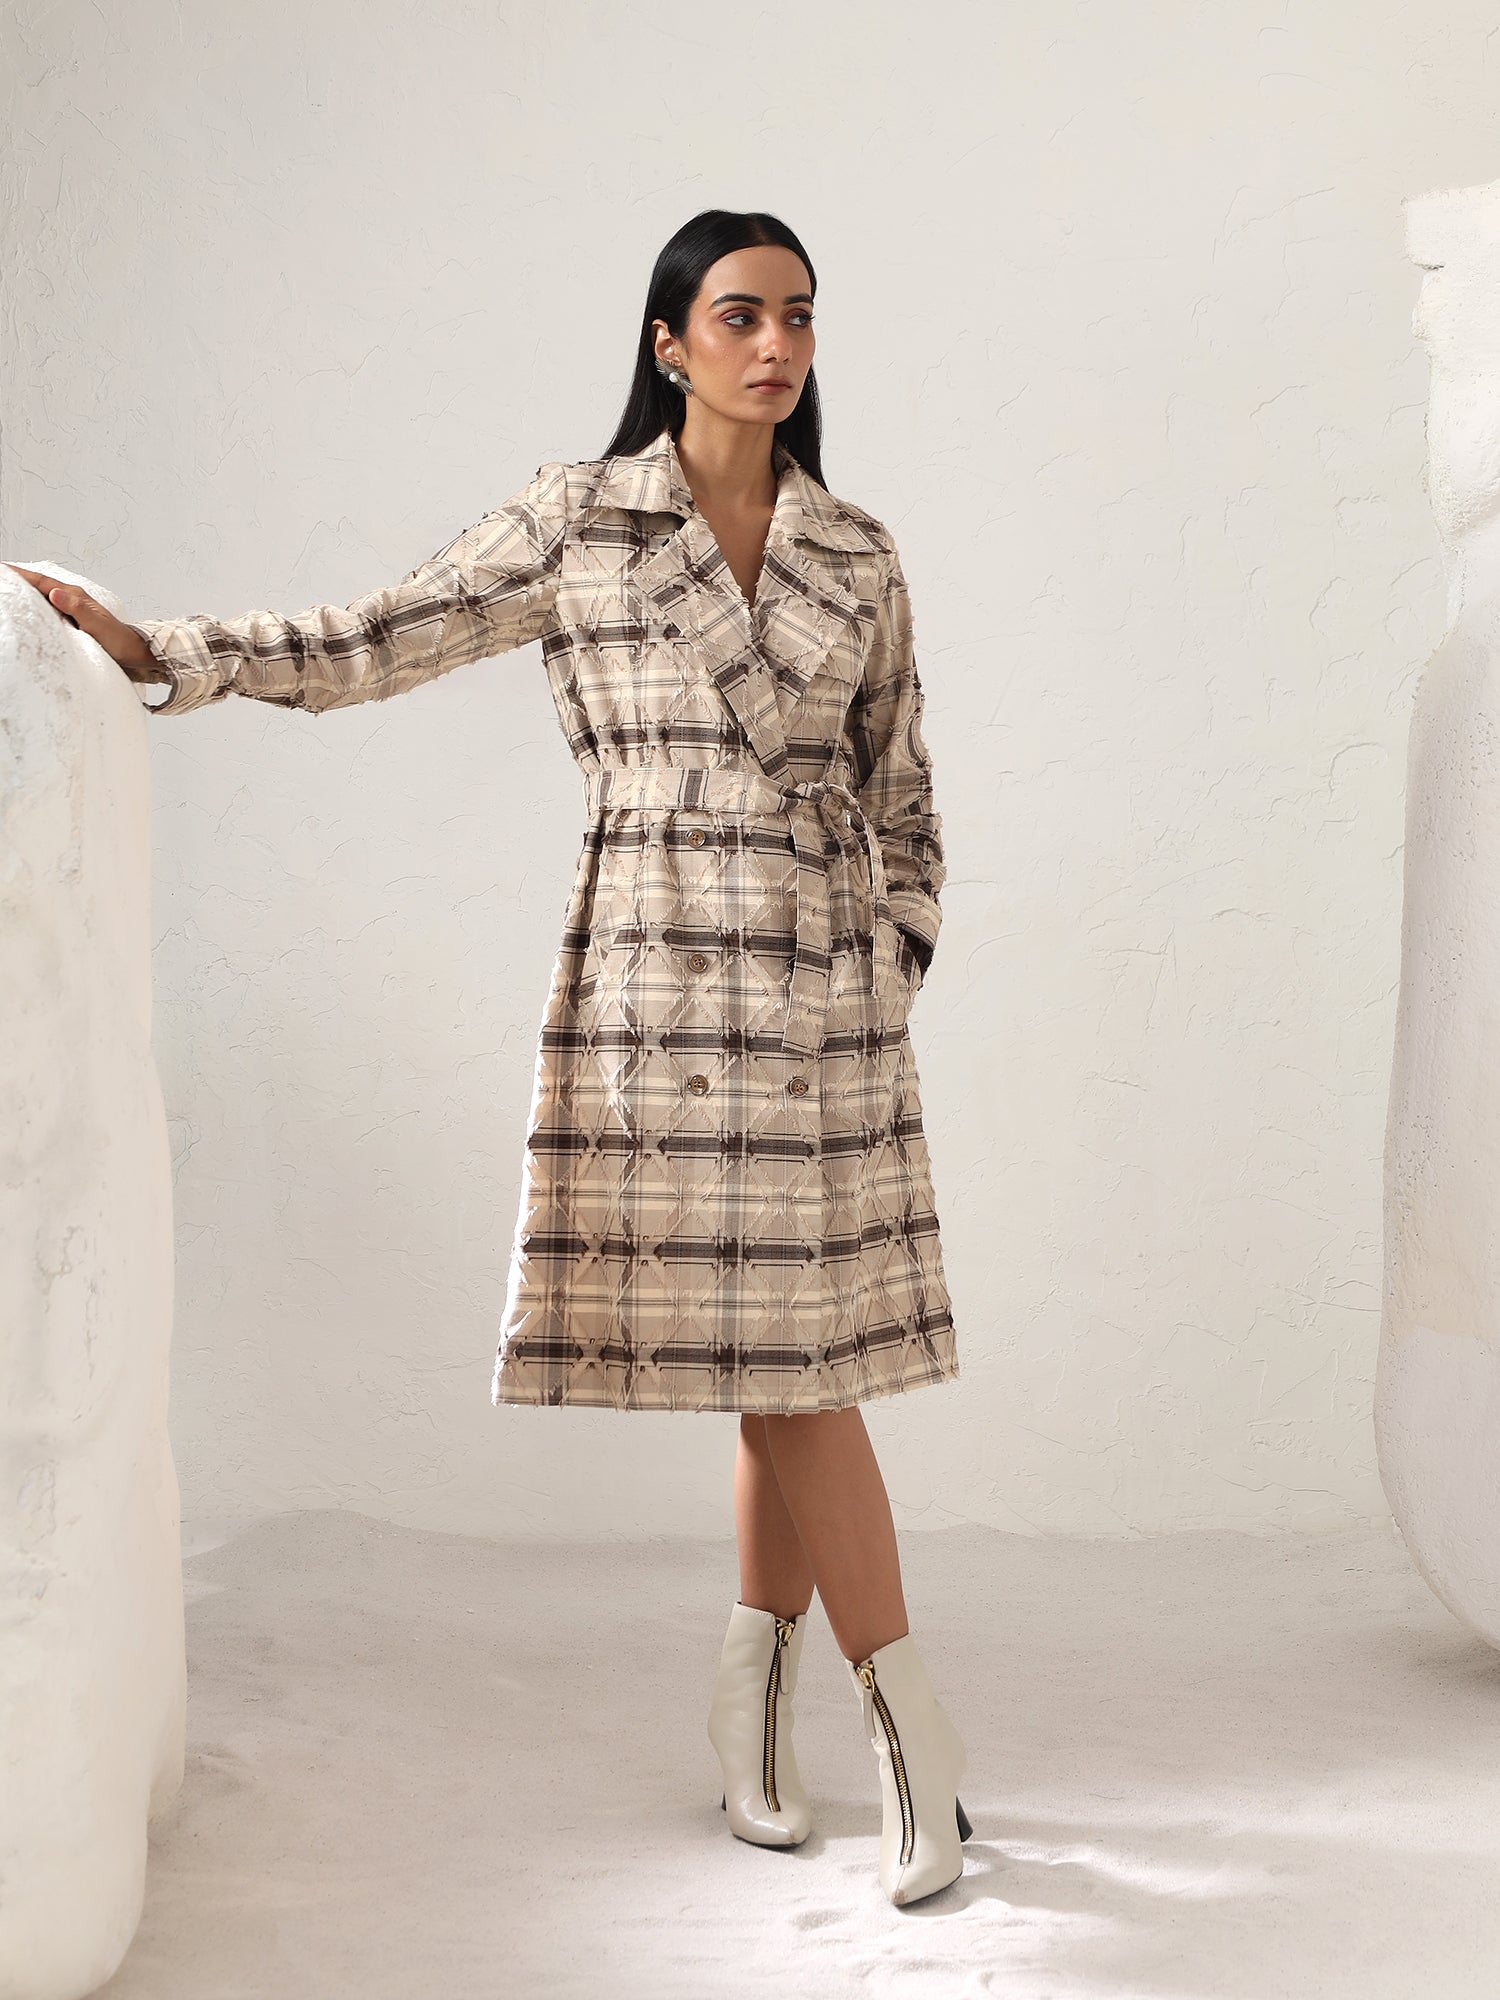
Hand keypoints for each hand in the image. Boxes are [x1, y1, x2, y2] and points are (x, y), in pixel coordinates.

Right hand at [3, 564, 169, 684]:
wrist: (137, 655)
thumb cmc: (121, 643)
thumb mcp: (98, 626)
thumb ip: (78, 609)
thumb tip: (55, 592)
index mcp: (75, 596)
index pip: (41, 581)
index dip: (19, 574)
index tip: (1, 569)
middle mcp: (71, 600)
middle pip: (37, 586)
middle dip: (17, 580)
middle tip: (0, 579)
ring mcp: (70, 611)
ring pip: (41, 598)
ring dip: (24, 593)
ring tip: (6, 591)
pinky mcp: (71, 622)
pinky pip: (47, 611)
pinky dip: (34, 609)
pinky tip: (26, 613)